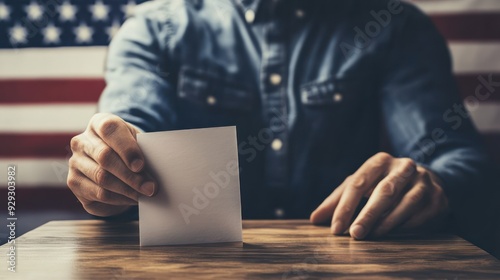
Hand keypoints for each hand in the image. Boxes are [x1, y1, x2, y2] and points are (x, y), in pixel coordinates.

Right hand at [67, 113, 156, 216]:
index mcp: (98, 123)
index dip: (126, 148)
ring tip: (145, 194)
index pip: (110, 130)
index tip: (141, 165)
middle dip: (131, 176)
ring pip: (102, 179)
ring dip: (128, 190)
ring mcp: (75, 162)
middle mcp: (81, 141)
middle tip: (150, 187)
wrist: (114, 162)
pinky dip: (119, 199)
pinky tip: (132, 198)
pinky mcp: (74, 183)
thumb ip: (143, 150)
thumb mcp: (137, 143)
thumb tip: (155, 170)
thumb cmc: (129, 149)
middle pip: (105, 158)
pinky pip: (99, 194)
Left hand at [310, 152, 448, 238]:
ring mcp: (424, 181)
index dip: (345, 206)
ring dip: (389, 221)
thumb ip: (337, 201)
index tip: (336, 228)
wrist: (426, 180)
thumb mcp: (360, 186)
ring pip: (406, 202)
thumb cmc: (383, 184)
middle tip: (355, 234)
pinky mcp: (439, 197)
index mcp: (379, 161)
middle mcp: (404, 167)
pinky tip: (396, 234)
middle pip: (384, 191)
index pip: (358, 183)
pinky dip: (408, 225)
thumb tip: (314, 218)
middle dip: (368, 214)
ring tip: (374, 235)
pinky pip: (423, 214)